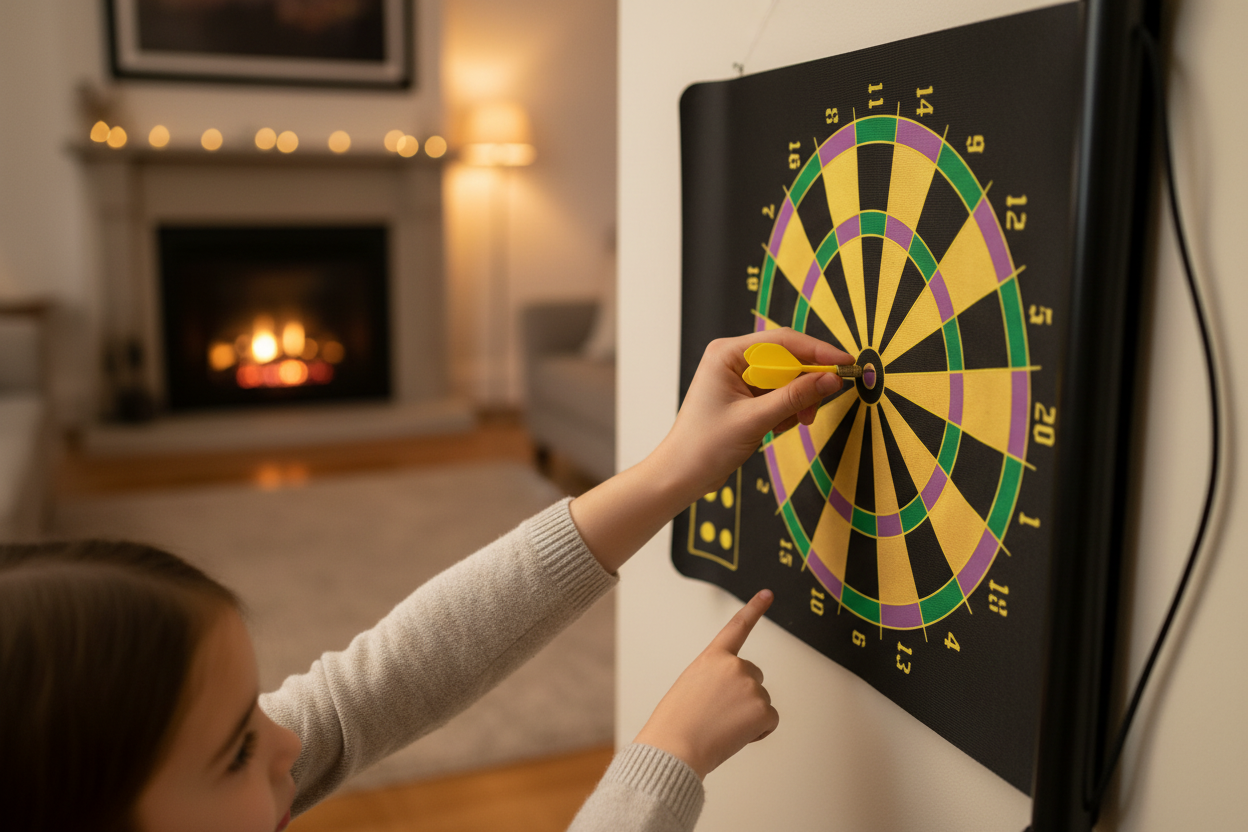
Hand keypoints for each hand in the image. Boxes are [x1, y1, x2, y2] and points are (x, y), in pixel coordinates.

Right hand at [633, 590, 779, 779]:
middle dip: (743, 694)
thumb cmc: (676, 723)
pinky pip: (770, 720)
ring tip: (721, 727)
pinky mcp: (762, 709)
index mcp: (712, 658)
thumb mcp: (690, 687)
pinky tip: (736, 735)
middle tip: (720, 714)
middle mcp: (734, 666)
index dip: (754, 609)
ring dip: (748, 716)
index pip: (737, 627)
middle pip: (754, 677)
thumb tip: (733, 695)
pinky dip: (758, 731)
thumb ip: (714, 679)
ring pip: (760, 701)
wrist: (675, 747)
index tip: (768, 594)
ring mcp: (750, 686)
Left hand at [654, 329, 851, 499]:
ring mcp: (739, 377)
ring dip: (796, 402)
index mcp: (727, 353)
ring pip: (787, 379)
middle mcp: (733, 359)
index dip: (818, 351)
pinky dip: (786, 411)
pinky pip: (779, 394)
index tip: (845, 363)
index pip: (783, 341)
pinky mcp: (745, 396)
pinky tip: (775, 429)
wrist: (682, 475)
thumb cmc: (704, 446)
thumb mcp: (755, 420)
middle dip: (805, 385)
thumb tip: (831, 379)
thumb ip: (795, 398)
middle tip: (815, 409)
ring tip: (790, 424)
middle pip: (788, 358)